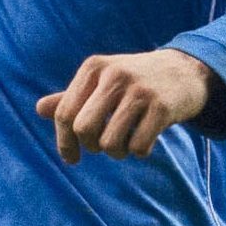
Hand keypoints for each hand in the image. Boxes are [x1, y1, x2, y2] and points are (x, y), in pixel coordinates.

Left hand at [36, 49, 215, 164]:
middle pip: (84, 129)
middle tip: (104, 145)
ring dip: (117, 153)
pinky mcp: (162, 107)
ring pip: (110, 143)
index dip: (64, 142)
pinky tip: (146, 140)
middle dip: (92, 146)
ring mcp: (140, 90)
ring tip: (127, 143)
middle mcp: (115, 75)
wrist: (186, 71)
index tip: (72, 158)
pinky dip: (139, 152)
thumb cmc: (136, 81)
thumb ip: (72, 97)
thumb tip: (39, 109)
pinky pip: (138, 147)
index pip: (65, 114)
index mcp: (94, 68)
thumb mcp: (103, 81)